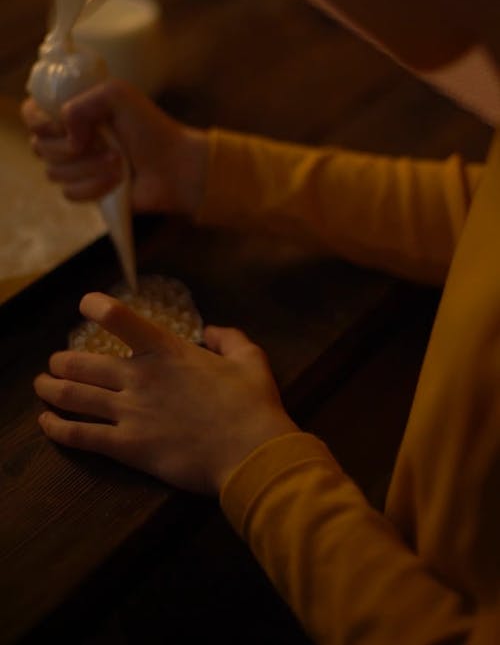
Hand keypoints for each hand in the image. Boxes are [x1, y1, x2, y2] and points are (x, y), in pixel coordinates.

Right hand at [21, 78, 208, 217]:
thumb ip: (79, 103)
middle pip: (38, 146)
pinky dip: (94, 187)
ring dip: (89, 167)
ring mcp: (77, 167)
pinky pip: (69, 193)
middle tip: (105, 142)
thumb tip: (67, 137)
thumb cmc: (150, 127)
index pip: (31, 114)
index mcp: (73, 111)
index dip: (42, 123)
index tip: (65, 125)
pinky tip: (117, 182)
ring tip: (118, 161)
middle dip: (72, 147)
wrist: (174, 166)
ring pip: (53, 172)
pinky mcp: (86, 192)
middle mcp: (70, 138)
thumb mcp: (116, 94)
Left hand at [33, 293, 297, 493]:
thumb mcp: (250, 359)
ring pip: (74, 396)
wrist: (251, 453)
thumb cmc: (252, 405)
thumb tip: (213, 330)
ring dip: (50, 389)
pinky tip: (46, 423)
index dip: (97, 306)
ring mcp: (131, 412)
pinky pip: (81, 435)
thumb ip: (229, 338)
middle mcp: (140, 377)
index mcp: (166, 350)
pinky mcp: (128, 447)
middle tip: (55, 364)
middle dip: (62, 362)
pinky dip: (57, 428)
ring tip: (41, 386)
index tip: (87, 305)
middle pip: (83, 364)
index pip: (119, 318)